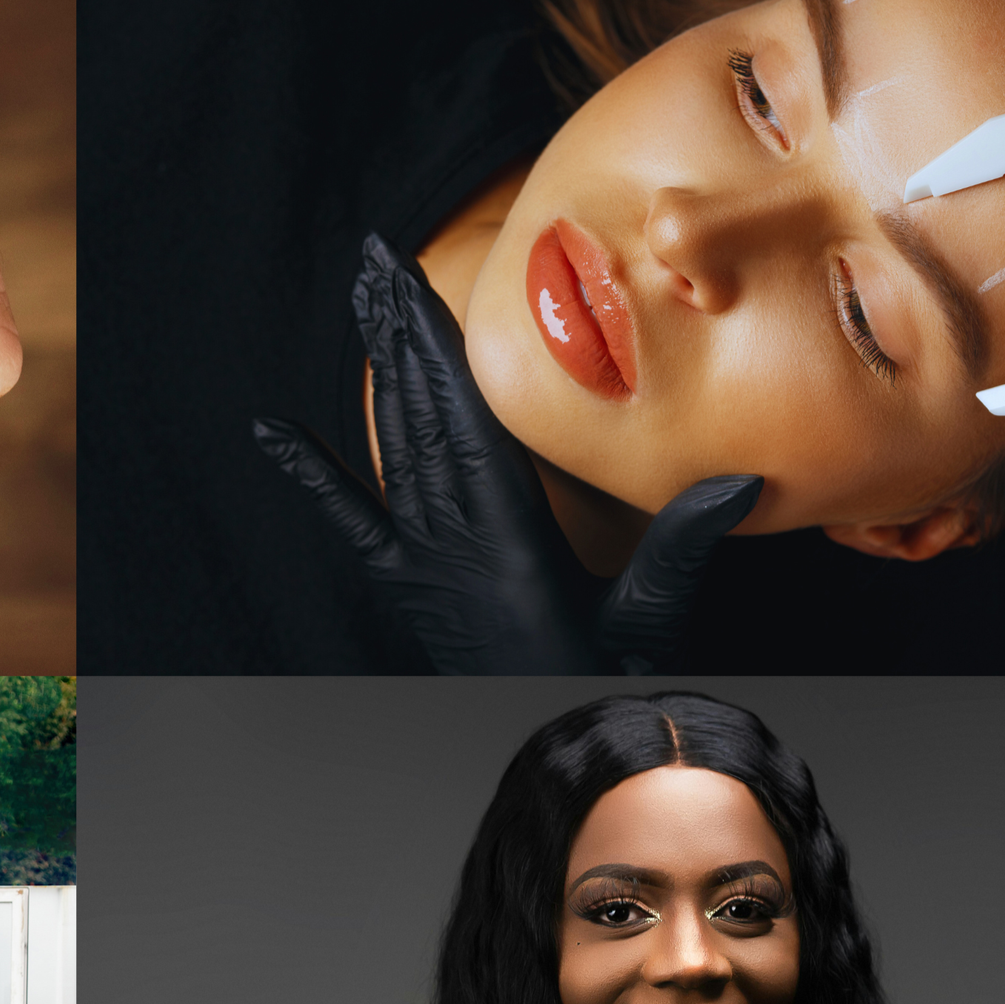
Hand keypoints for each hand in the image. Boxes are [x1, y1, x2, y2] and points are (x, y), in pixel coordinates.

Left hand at [257, 232, 760, 672]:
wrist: (557, 743)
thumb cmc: (606, 682)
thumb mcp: (652, 617)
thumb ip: (683, 545)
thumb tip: (736, 481)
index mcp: (511, 537)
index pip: (465, 417)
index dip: (436, 346)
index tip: (411, 282)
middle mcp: (455, 539)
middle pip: (421, 414)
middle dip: (399, 332)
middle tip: (373, 260)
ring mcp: (422, 560)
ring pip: (394, 446)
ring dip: (380, 370)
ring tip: (364, 301)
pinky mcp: (403, 584)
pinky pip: (350, 518)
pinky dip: (310, 473)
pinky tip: (267, 432)